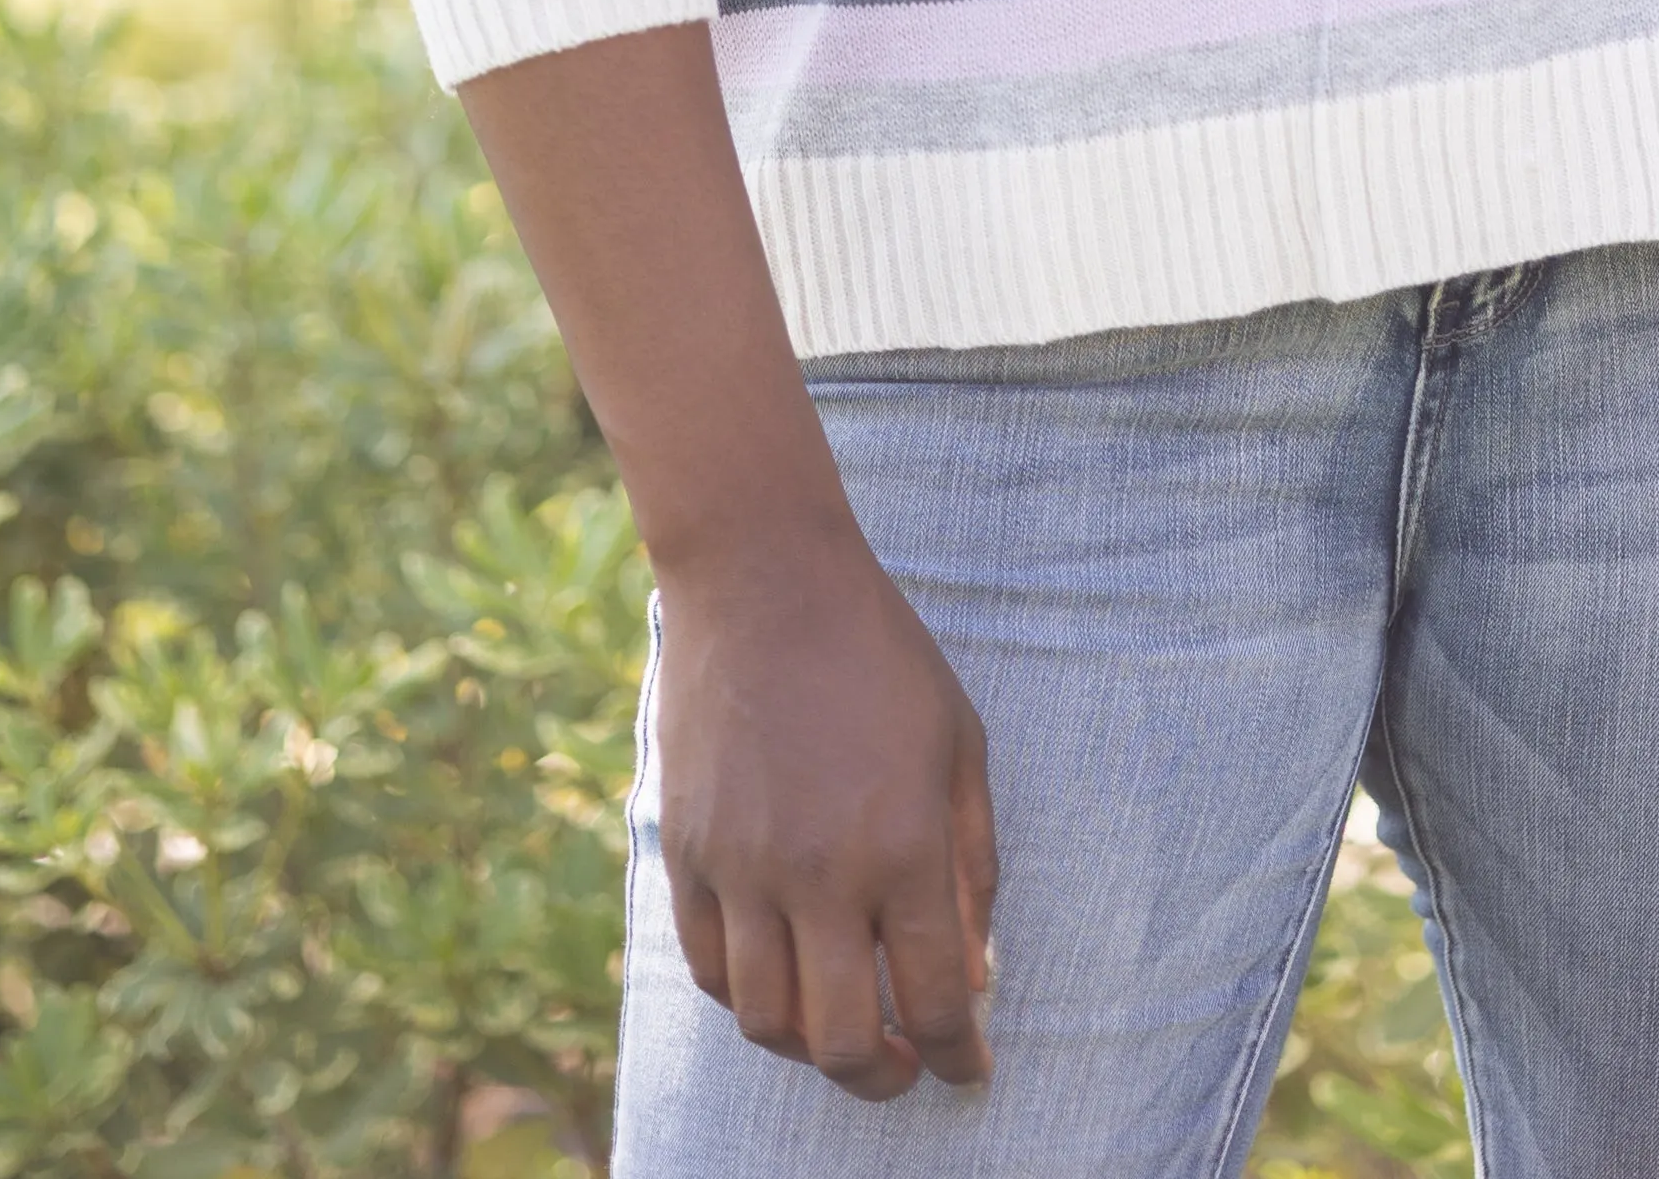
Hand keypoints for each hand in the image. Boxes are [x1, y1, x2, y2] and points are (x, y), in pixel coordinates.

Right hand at [656, 517, 996, 1100]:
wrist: (763, 580)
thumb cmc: (878, 653)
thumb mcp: (958, 743)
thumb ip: (971, 866)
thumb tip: (971, 973)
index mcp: (900, 846)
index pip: (935, 999)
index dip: (959, 1056)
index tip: (970, 1071)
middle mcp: (818, 874)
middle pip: (845, 1042)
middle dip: (887, 1078)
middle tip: (908, 1067)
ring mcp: (741, 869)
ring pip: (768, 1023)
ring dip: (813, 1049)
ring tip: (845, 1029)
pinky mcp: (686, 853)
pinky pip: (712, 969)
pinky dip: (750, 999)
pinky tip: (783, 981)